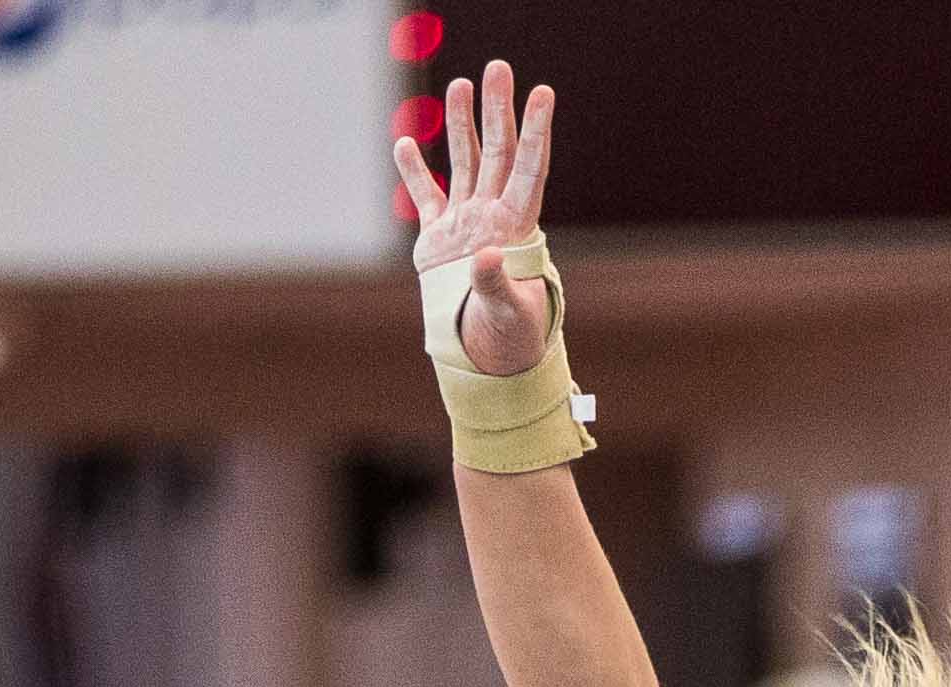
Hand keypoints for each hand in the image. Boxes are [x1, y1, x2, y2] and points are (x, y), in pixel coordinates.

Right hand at [395, 66, 557, 374]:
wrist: (486, 353)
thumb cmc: (510, 337)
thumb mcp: (508, 313)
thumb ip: (496, 283)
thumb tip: (486, 256)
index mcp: (516, 227)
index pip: (528, 169)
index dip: (536, 132)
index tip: (544, 94)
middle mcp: (493, 215)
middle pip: (497, 153)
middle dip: (497, 111)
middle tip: (498, 68)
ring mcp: (467, 222)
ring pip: (465, 162)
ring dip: (462, 124)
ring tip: (461, 84)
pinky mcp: (440, 237)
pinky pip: (427, 195)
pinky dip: (414, 170)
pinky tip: (406, 141)